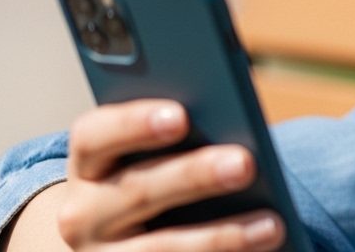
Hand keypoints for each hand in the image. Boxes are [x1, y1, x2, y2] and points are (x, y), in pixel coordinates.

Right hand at [2, 100, 284, 251]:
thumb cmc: (152, 173)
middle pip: (138, 190)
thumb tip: (233, 129)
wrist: (113, 238)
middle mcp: (83, 212)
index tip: (180, 116)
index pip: (95, 135)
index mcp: (88, 162)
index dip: (134, 123)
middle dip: (195, 176)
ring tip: (272, 225)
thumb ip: (178, 133)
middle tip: (245, 163)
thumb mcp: (149, 154)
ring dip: (220, 236)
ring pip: (160, 247)